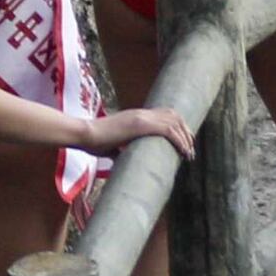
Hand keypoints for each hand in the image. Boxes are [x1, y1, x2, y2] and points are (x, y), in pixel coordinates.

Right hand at [83, 104, 198, 158]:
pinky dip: (179, 141)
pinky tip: (184, 152)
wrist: (85, 135)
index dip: (178, 126)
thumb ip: (119, 152)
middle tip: (190, 149)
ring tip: (189, 153)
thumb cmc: (94, 142)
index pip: (165, 114)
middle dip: (186, 132)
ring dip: (185, 138)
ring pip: (174, 122)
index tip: (183, 142)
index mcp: (137, 116)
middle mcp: (142, 113)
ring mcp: (142, 117)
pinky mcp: (141, 125)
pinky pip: (168, 130)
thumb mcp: (111, 147)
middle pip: (174, 115)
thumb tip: (120, 162)